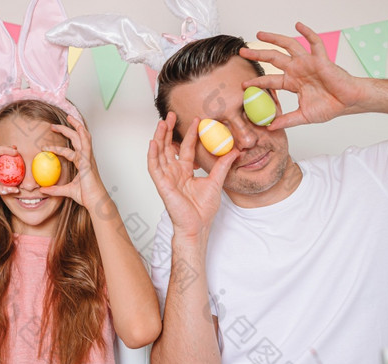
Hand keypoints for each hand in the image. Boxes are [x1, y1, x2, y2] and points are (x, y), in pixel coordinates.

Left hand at [40, 115, 108, 208]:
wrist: (95, 200)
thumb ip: (55, 189)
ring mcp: (88, 158)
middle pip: (76, 139)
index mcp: (82, 163)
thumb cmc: (86, 196)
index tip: (44, 146)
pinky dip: (83, 134)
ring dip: (76, 126)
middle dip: (66, 130)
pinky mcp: (89, 160)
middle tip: (52, 125)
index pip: (68, 151)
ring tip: (69, 117)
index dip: (57, 147)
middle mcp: (86, 158)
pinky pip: (86, 144)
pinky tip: (78, 127)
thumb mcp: (66, 191)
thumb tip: (42, 190)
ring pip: (83, 137)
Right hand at [147, 112, 237, 238]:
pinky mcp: (161, 185)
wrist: (197, 226)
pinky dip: (152, 154)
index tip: (196, 120)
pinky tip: (153, 142)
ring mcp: (166, 178)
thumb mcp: (216, 182)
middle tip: (172, 114)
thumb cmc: (203, 210)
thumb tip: (235, 151)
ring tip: (162, 122)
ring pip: (159, 153)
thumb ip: (222, 166)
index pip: (186, 148)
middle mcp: (174, 173)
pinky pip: (154, 167)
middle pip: (169, 147)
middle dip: (169, 130)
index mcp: (185, 172)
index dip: (189, 134)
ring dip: (159, 137)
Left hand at [239, 22, 365, 129]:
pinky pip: (314, 43)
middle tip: (243, 52)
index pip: (270, 80)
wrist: (348, 102)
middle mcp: (298, 70)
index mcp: (293, 82)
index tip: (243, 84)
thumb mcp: (303, 116)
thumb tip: (270, 128)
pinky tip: (298, 25)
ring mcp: (308, 63)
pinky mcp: (321, 60)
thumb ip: (287, 120)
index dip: (257, 82)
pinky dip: (307, 33)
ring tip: (259, 34)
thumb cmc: (330, 107)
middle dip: (257, 55)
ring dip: (274, 39)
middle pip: (273, 58)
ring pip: (288, 46)